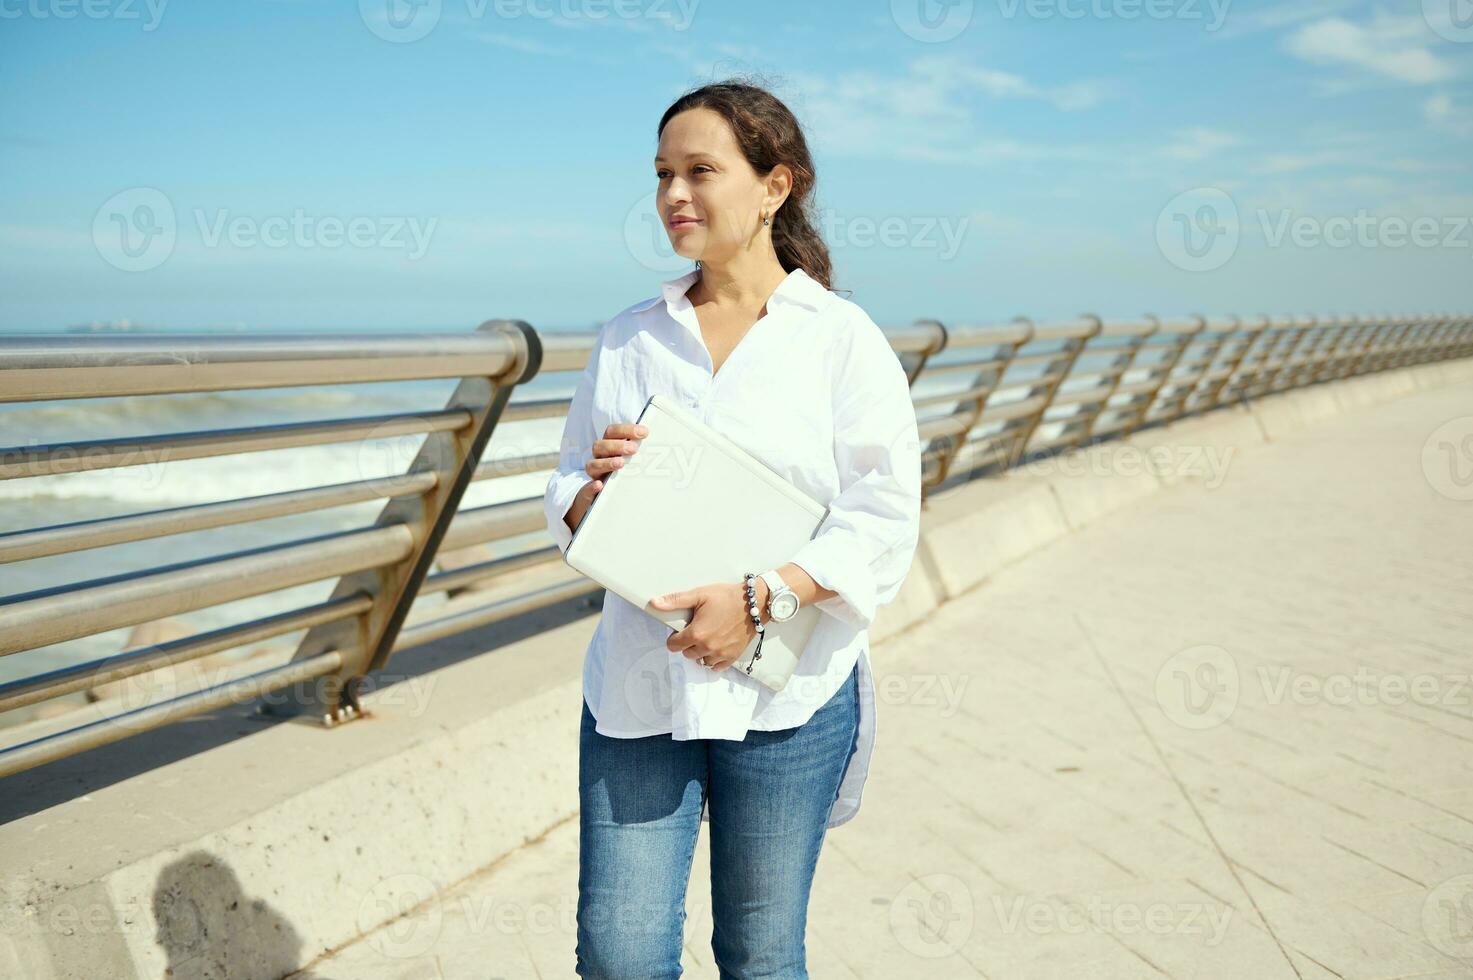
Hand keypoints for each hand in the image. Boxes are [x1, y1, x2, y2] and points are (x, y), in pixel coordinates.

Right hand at [564, 422, 648, 533]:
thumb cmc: (624, 476)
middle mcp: (599, 459)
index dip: (626, 430)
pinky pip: (585, 490)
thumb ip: (642, 453)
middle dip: (617, 445)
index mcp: (608, 447)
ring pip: (592, 465)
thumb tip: (666, 442)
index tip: (644, 432)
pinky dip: (591, 487)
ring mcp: (594, 476)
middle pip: (600, 446)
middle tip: (634, 449)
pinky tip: (599, 485)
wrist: (606, 502)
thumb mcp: (633, 463)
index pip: (612, 432)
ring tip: (621, 464)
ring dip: (606, 462)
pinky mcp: (589, 494)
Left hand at [650, 578, 770, 670]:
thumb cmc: (726, 597)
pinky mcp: (732, 656)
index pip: (674, 646)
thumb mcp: (699, 594)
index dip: (674, 638)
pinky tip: (716, 648)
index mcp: (696, 634)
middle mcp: (707, 647)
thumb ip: (675, 601)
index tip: (680, 631)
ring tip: (706, 638)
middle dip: (687, 644)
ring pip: (702, 661)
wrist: (754, 602)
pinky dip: (714, 660)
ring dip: (700, 652)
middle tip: (695, 631)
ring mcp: (721, 654)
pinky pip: (717, 667)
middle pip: (687, 654)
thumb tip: (654, 603)